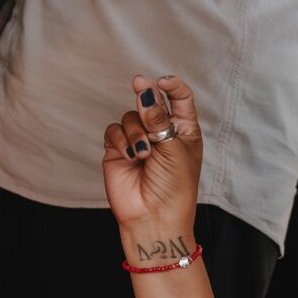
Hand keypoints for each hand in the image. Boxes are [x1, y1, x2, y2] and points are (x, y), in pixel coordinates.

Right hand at [100, 75, 201, 251]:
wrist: (153, 216)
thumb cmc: (175, 187)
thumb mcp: (174, 149)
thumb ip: (158, 118)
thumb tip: (145, 90)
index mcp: (183, 130)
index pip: (180, 98)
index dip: (172, 85)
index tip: (163, 81)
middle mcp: (160, 132)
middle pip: (151, 102)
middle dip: (147, 100)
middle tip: (139, 86)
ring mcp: (138, 140)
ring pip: (130, 117)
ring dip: (135, 132)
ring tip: (143, 154)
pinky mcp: (118, 150)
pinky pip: (113, 131)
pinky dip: (120, 141)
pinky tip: (130, 157)